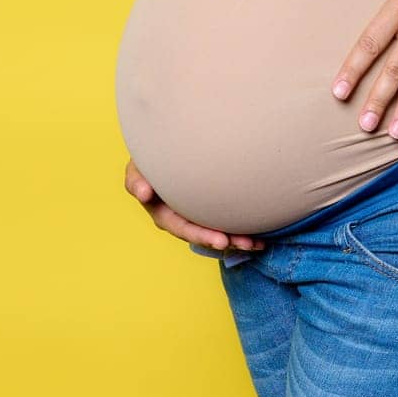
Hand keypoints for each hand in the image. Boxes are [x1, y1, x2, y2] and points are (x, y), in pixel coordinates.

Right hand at [123, 159, 264, 255]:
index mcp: (164, 214)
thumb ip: (136, 180)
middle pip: (205, 236)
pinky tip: (261, 236)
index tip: (222, 241)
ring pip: (217, 232)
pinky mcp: (208, 210)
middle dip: (226, 241)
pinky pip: (224, 222)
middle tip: (247, 244)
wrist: (162, 152)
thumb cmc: (148, 161)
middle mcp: (181, 220)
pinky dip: (241, 229)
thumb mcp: (137, 170)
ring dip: (237, 240)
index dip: (202, 235)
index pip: (184, 228)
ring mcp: (195, 216)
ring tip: (258, 243)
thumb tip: (143, 193)